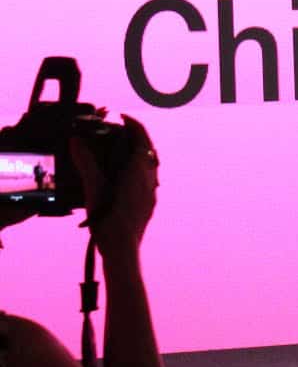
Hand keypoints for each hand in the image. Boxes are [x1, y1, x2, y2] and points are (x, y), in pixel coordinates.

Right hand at [71, 114, 158, 263]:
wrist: (123, 249)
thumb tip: (77, 142)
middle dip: (136, 138)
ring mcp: (151, 192)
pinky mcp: (148, 203)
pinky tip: (121, 177)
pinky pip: (147, 179)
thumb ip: (86, 164)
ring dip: (137, 154)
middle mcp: (150, 179)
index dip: (134, 124)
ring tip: (119, 152)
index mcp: (140, 170)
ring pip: (149, 165)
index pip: (143, 138)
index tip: (122, 117)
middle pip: (148, 150)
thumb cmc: (110, 219)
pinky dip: (136, 170)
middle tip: (120, 131)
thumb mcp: (94, 188)